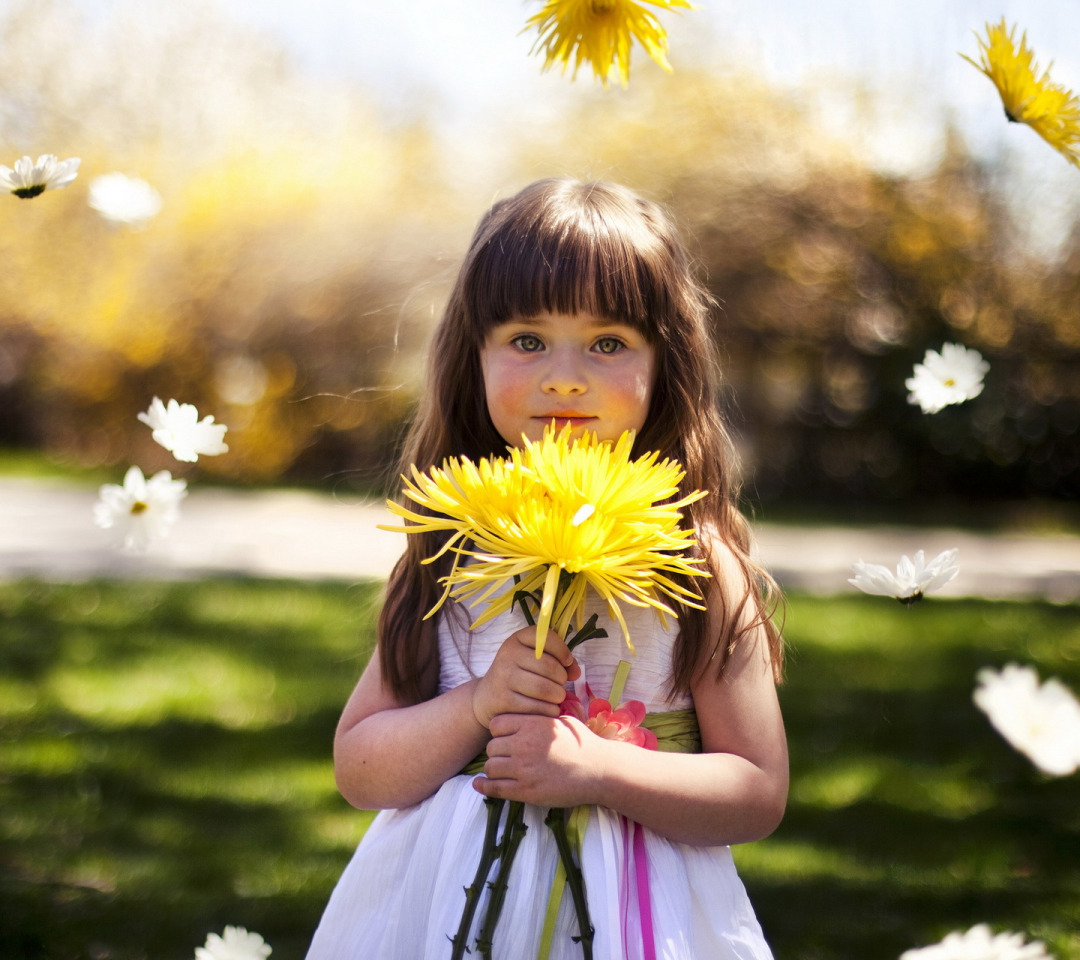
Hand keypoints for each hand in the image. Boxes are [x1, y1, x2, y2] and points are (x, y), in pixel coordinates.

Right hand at [471, 628, 579, 729]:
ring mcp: (503, 677)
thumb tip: (576, 672)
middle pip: (549, 667)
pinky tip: (548, 709)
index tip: (566, 662)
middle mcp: (508, 655)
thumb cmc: (519, 676)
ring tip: (556, 697)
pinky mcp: (504, 700)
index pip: (547, 638)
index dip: (563, 651)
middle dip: (561, 679)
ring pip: (544, 689)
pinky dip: (549, 710)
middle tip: (560, 685)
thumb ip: (559, 661)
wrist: (488, 698)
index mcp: (517, 639)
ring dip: (557, 696)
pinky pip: (537, 707)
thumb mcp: (534, 660)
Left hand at [472, 713, 608, 807]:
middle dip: (497, 751)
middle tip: (507, 756)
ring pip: (490, 767)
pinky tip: (480, 785)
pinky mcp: (526, 791)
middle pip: (491, 747)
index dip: (499, 731)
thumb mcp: (560, 721)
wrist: (598, 770)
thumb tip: (525, 714)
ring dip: (494, 769)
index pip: (496, 724)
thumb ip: (539, 718)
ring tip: (501, 771)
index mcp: (532, 724)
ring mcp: (523, 769)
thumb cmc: (582, 744)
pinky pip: (495, 788)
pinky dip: (484, 787)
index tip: (506, 737)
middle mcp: (524, 745)